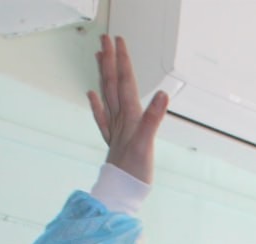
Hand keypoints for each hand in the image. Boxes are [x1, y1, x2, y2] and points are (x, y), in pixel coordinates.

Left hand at [87, 36, 167, 184]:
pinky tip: (92, 94)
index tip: (120, 42)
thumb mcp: (146, 144)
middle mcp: (120, 120)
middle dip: (110, 60)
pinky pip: (103, 118)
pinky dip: (97, 104)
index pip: (125, 83)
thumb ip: (153, 119)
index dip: (123, 62)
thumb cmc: (134, 171)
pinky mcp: (115, 141)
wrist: (122, 192)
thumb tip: (163, 95)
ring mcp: (116, 129)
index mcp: (129, 117)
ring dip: (103, 75)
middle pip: (112, 84)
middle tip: (107, 39)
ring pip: (107, 95)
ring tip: (99, 56)